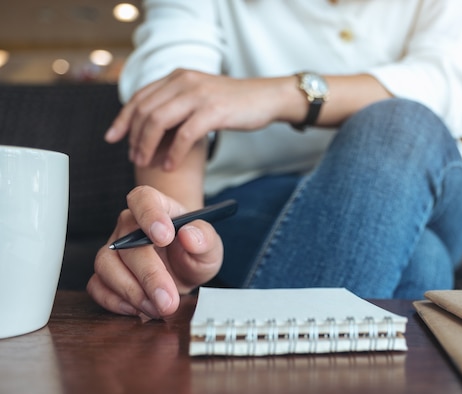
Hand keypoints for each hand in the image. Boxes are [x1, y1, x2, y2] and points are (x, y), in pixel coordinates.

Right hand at [87, 186, 223, 317]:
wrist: (185, 266)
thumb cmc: (195, 250)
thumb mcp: (210, 246)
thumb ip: (205, 238)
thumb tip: (190, 235)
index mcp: (157, 207)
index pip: (143, 199)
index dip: (150, 215)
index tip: (165, 237)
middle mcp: (129, 227)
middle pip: (126, 243)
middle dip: (149, 276)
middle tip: (168, 300)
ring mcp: (114, 250)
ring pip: (106, 266)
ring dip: (132, 292)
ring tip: (159, 308)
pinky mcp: (106, 275)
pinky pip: (97, 286)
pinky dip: (115, 302)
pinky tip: (140, 310)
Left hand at [104, 69, 298, 169]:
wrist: (266, 97)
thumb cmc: (233, 103)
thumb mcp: (200, 96)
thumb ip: (177, 103)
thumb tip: (152, 125)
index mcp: (178, 76)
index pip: (140, 97)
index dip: (122, 119)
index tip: (112, 138)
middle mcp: (184, 81)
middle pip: (145, 110)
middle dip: (134, 137)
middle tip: (134, 158)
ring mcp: (198, 94)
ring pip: (159, 121)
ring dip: (148, 146)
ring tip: (147, 163)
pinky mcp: (213, 111)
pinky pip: (184, 135)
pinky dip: (173, 153)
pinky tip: (169, 166)